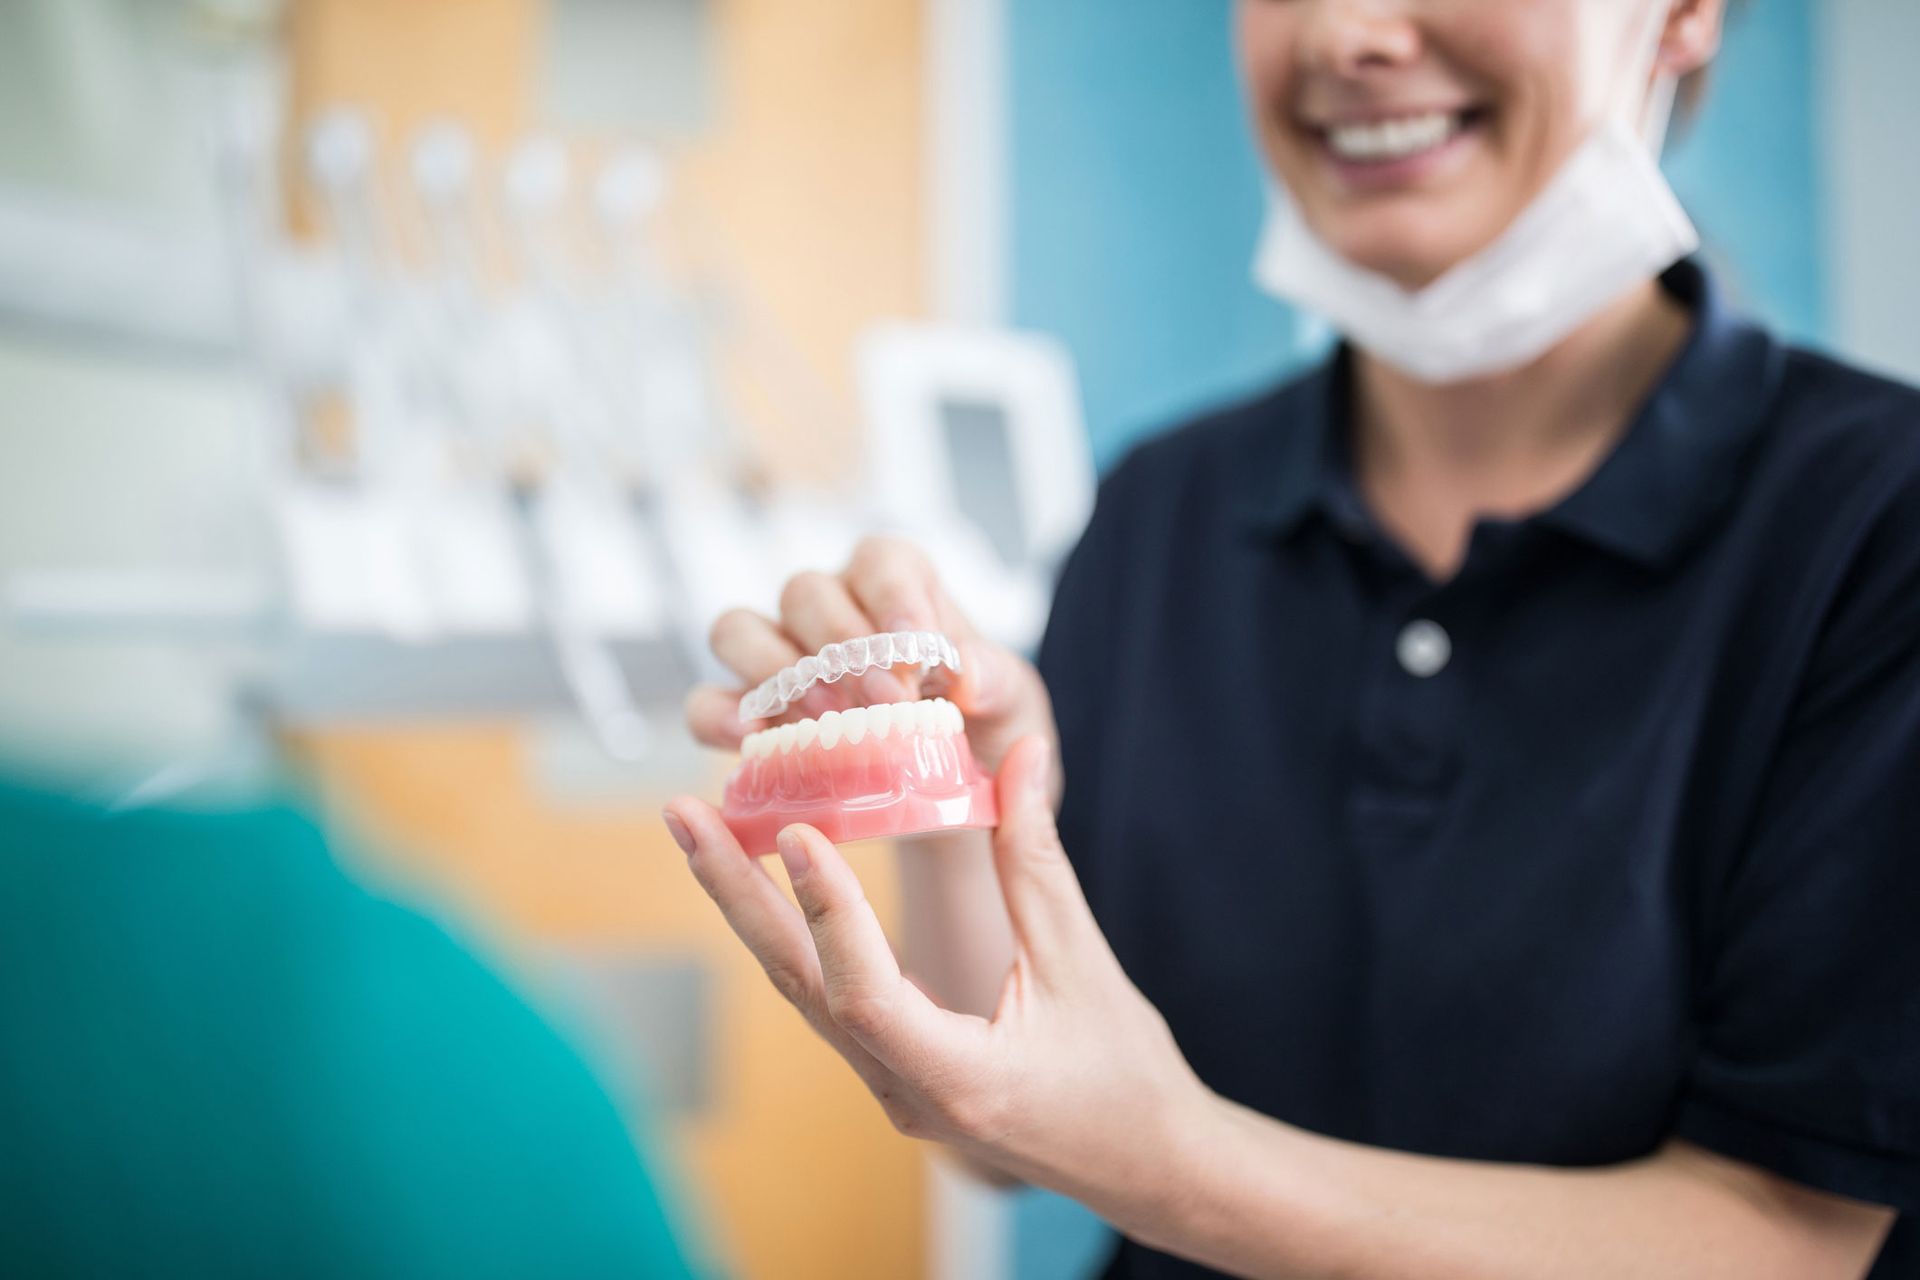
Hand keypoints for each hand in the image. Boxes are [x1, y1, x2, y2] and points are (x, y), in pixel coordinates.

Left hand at [662, 737, 1206, 1228]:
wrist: (1142, 1163)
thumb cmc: (1125, 1076)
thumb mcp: (1084, 964)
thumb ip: (1038, 861)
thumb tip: (1022, 755)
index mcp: (958, 1081)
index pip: (865, 994)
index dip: (830, 912)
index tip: (800, 831)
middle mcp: (905, 1094)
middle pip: (800, 987)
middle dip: (737, 894)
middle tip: (684, 814)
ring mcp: (891, 1089)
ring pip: (803, 992)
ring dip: (752, 908)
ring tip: (703, 832)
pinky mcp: (894, 1073)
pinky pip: (826, 999)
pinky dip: (793, 933)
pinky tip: (766, 882)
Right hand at [682, 536, 1055, 777]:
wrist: (956, 789)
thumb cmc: (981, 726)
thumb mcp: (1012, 703)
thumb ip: (997, 680)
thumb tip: (968, 674)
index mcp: (896, 583)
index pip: (881, 559)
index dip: (892, 596)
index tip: (916, 648)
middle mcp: (830, 606)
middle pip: (805, 591)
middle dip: (841, 646)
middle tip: (881, 703)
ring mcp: (779, 655)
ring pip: (739, 629)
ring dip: (774, 671)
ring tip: (820, 719)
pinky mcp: (747, 712)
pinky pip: (707, 701)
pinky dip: (720, 717)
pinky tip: (752, 743)